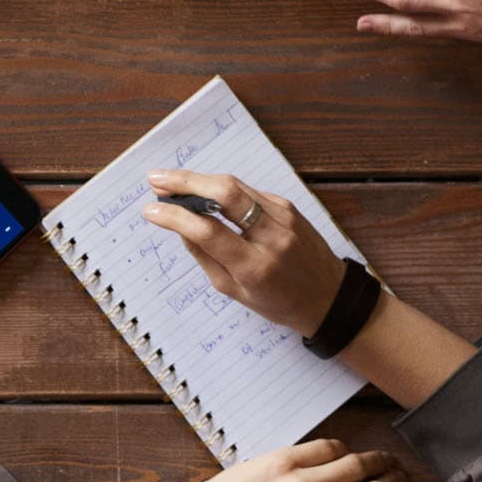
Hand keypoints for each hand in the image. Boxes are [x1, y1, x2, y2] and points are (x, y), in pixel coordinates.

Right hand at [142, 170, 345, 338]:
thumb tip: (179, 226)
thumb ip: (205, 257)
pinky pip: (247, 191)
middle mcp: (272, 237)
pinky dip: (221, 188)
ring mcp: (284, 217)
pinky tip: (204, 191)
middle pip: (224, 193)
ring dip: (199, 179)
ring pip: (234, 185)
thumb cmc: (280, 302)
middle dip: (185, 181)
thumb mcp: (235, 292)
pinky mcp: (288, 206)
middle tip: (156, 180)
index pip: (208, 231)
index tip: (150, 211)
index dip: (174, 217)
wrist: (331, 298)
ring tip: (171, 181)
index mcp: (255, 267)